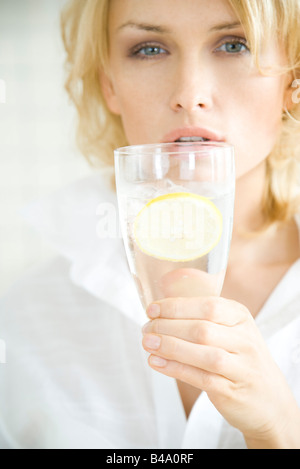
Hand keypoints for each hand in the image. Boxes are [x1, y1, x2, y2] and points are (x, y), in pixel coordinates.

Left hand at [142, 297, 299, 447]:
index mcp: (241, 318)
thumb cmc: (240, 360)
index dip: (176, 306)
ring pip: (201, 352)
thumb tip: (160, 313)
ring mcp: (240, 366)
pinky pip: (199, 377)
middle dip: (167, 327)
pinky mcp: (231, 390)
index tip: (152, 309)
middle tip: (146, 328)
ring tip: (147, 343)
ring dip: (169, 346)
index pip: (208, 305)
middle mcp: (244, 340)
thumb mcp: (232, 331)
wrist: (269, 401)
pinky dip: (174, 368)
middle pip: (201, 328)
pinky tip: (156, 362)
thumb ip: (203, 319)